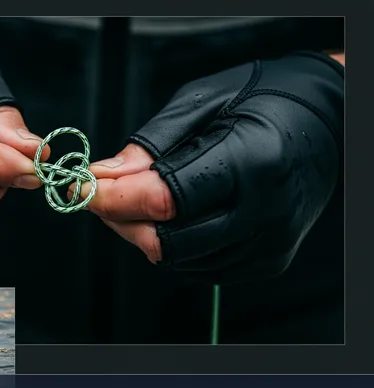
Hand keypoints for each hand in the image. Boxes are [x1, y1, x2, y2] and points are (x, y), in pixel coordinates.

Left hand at [80, 51, 343, 282]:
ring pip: (177, 259)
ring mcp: (267, 244)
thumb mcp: (203, 102)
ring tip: (137, 198)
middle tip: (100, 194)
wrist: (328, 122)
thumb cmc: (264, 100)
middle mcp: (264, 212)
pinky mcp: (266, 261)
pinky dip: (172, 243)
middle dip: (121, 219)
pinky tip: (171, 214)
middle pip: (166, 241)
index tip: (80, 190)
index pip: (166, 200)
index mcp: (250, 162)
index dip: (114, 199)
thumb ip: (152, 145)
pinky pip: (198, 266)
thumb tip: (106, 177)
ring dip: (142, 232)